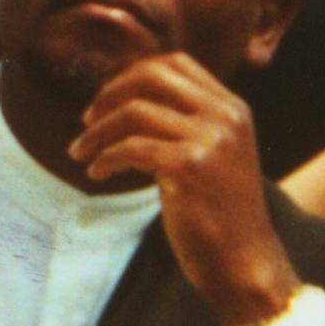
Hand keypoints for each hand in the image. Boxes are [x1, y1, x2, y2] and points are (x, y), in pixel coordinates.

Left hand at [71, 54, 299, 325]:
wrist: (244, 262)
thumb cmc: (218, 212)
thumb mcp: (212, 152)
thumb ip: (183, 121)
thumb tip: (124, 96)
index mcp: (232, 108)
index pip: (175, 63)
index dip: (132, 75)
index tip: (107, 100)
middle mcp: (225, 117)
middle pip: (151, 77)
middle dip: (109, 94)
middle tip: (86, 120)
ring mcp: (210, 140)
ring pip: (134, 112)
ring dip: (97, 132)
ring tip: (80, 152)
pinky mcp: (190, 167)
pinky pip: (130, 147)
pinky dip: (104, 157)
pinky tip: (96, 172)